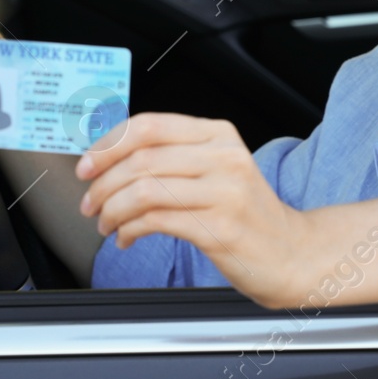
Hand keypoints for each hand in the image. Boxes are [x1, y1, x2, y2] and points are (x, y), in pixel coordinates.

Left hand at [74, 112, 315, 307]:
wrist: (291, 252)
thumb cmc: (246, 214)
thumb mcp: (217, 170)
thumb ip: (173, 157)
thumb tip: (109, 157)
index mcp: (218, 134)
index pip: (149, 126)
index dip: (108, 145)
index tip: (86, 166)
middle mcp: (223, 156)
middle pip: (141, 158)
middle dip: (102, 182)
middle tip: (88, 202)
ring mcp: (224, 191)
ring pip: (144, 189)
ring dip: (112, 209)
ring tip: (105, 223)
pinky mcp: (220, 226)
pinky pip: (157, 221)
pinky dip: (130, 230)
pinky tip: (127, 237)